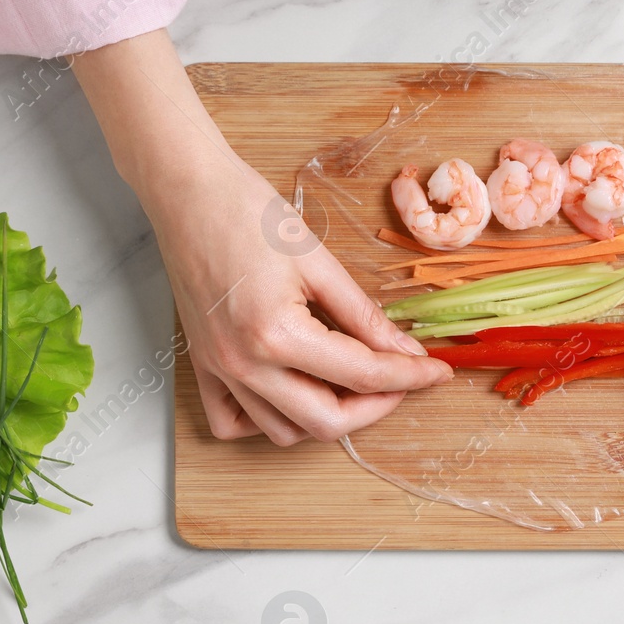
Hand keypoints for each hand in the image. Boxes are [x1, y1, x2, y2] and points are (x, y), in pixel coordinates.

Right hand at [156, 164, 452, 443]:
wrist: (187, 192)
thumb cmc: (248, 213)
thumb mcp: (319, 262)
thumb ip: (364, 316)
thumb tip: (404, 349)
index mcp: (275, 335)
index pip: (361, 375)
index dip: (408, 376)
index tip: (436, 371)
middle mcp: (243, 364)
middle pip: (325, 422)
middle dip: (375, 407)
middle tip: (400, 379)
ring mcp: (219, 370)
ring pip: (284, 432)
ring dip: (326, 417)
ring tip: (350, 381)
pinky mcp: (202, 366)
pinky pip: (233, 423)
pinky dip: (268, 420)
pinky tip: (292, 391)